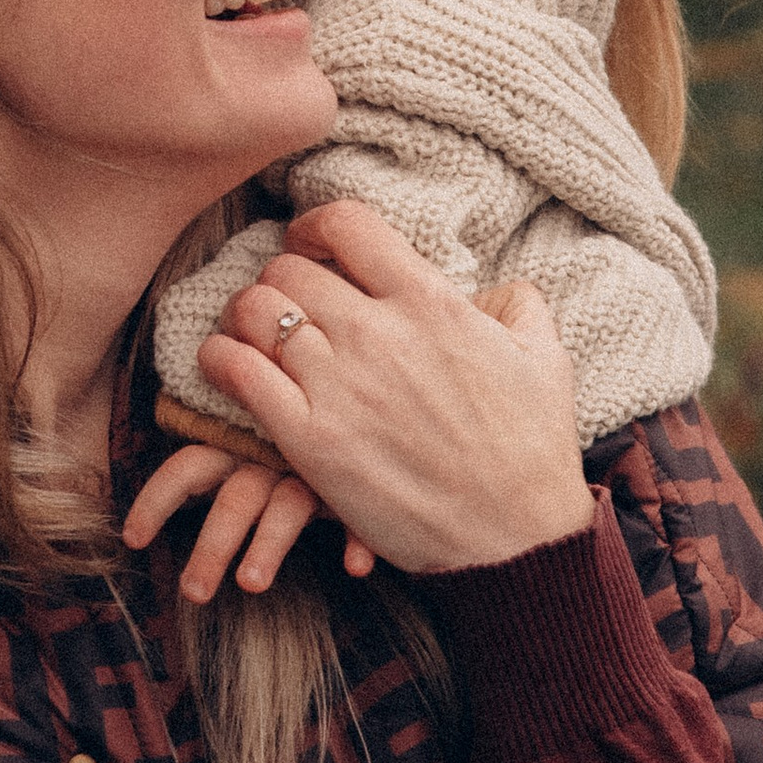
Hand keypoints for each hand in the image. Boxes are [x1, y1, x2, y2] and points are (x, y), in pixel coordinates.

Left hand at [121, 442, 377, 603]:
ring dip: (268, 544)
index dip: (156, 501)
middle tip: (192, 594)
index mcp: (232, 443)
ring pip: (286, 509)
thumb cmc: (278, 434)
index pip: (185, 468)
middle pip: (233, 501)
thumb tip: (144, 510)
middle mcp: (267, 455)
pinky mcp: (353, 488)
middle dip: (211, 547)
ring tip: (250, 585)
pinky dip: (357, 539)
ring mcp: (310, 472)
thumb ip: (206, 462)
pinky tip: (357, 568)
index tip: (132, 541)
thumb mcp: (238, 437)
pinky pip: (355, 514)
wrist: (351, 385)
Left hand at [192, 201, 590, 576]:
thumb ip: (515, 303)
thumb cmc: (532, 450)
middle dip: (281, 278)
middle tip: (286, 304)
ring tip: (251, 334)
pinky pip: (238, 372)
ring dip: (244, 316)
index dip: (316, 226)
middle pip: (289, 268)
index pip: (347, 224)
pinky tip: (226, 367)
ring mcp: (339, 385)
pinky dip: (219, 360)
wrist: (516, 538)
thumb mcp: (543, 355)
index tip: (311, 244)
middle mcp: (378, 333)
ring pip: (254, 311)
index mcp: (430, 302)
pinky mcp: (310, 439)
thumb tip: (489, 288)